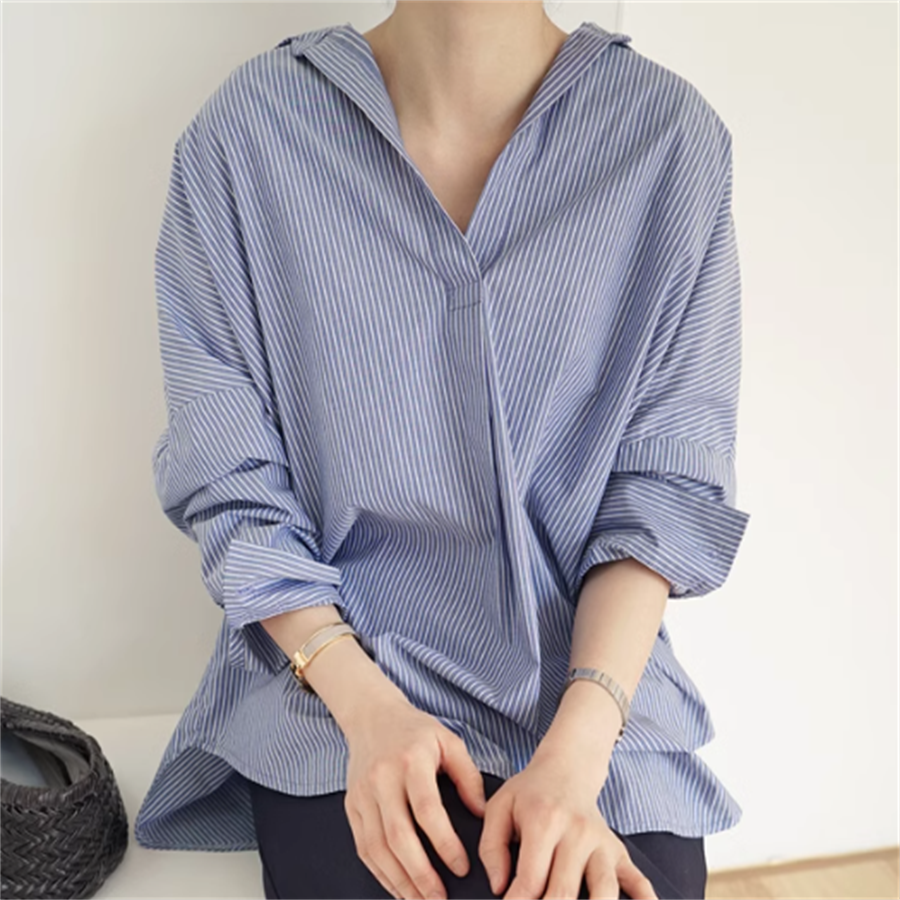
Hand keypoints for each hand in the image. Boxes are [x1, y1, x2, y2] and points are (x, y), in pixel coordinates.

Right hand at [342, 694, 487, 899]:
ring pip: (377, 848)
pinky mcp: (352, 806)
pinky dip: (381, 873)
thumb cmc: (416, 731)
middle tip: (440, 898)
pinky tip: (398, 888)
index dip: (444, 844)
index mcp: (411, 761)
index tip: (461, 868)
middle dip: (420, 874)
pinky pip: (364, 847)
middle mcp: (382, 778)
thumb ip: (468, 777)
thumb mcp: (449, 741)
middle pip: (398, 836)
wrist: (372, 716)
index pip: (426, 810)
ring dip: (399, 881)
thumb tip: (481, 815)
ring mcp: (363, 794)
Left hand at [478, 750, 657, 899]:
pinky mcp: (617, 851)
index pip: (530, 878)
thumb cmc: (530, 794)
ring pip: (604, 890)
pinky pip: (638, 880)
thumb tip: (499, 886)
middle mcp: (577, 832)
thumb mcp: (500, 808)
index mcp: (545, 821)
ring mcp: (602, 843)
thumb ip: (491, 847)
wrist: (567, 770)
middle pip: (564, 892)